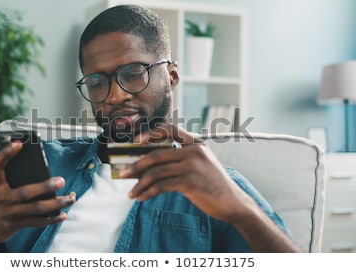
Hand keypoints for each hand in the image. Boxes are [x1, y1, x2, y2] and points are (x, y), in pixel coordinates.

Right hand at [0, 141, 75, 251]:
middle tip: (61, 181)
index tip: (19, 144)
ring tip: (70, 198)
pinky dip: (51, 219)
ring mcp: (8, 213)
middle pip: (25, 192)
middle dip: (45, 187)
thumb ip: (13, 178)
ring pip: (36, 208)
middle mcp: (1, 198)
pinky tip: (63, 214)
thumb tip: (42, 171)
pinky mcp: (15, 224)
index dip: (6, 154)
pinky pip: (36, 222)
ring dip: (56, 204)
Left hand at [119, 124, 254, 222]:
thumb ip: (181, 158)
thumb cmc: (212, 184)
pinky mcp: (190, 182)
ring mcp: (192, 166)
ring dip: (140, 184)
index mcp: (196, 143)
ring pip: (156, 172)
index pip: (170, 129)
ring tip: (131, 192)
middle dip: (136, 165)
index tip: (136, 142)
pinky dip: (148, 193)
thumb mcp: (201, 164)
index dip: (150, 133)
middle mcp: (194, 151)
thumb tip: (147, 163)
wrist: (233, 203)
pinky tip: (142, 198)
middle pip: (156, 154)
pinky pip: (161, 186)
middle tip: (123, 173)